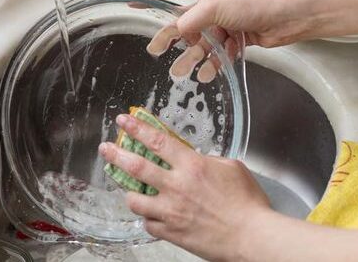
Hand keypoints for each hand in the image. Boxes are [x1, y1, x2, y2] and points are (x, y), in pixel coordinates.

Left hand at [99, 114, 270, 261]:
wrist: (251, 237)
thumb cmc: (247, 203)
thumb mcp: (231, 168)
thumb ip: (207, 161)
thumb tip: (195, 160)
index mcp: (191, 166)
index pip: (157, 141)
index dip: (137, 128)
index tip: (123, 120)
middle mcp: (176, 186)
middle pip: (136, 166)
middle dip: (116, 154)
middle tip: (106, 148)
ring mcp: (170, 211)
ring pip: (134, 199)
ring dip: (129, 192)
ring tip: (128, 189)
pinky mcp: (171, 232)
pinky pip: (148, 224)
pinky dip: (148, 218)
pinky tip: (152, 215)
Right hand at [142, 0, 304, 81]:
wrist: (286, 16)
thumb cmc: (252, 1)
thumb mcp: (213, 6)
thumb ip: (189, 19)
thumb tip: (175, 31)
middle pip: (186, 19)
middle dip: (173, 37)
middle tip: (155, 50)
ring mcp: (226, 17)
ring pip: (202, 39)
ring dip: (193, 56)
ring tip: (180, 72)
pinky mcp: (237, 34)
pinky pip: (219, 49)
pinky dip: (214, 61)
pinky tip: (207, 73)